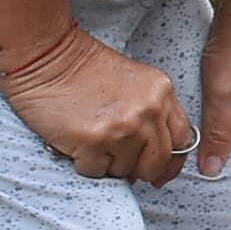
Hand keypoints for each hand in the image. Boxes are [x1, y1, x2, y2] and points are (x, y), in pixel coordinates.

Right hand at [0, 25, 194, 183]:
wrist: (47, 58)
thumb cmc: (83, 70)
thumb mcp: (135, 83)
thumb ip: (152, 114)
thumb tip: (152, 159)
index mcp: (162, 94)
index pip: (183, 140)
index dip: (172, 161)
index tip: (161, 170)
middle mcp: (148, 112)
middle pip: (158, 162)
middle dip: (141, 170)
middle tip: (120, 160)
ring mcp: (122, 128)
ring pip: (125, 170)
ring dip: (107, 163)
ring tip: (91, 137)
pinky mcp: (93, 141)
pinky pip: (96, 171)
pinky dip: (84, 163)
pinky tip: (77, 141)